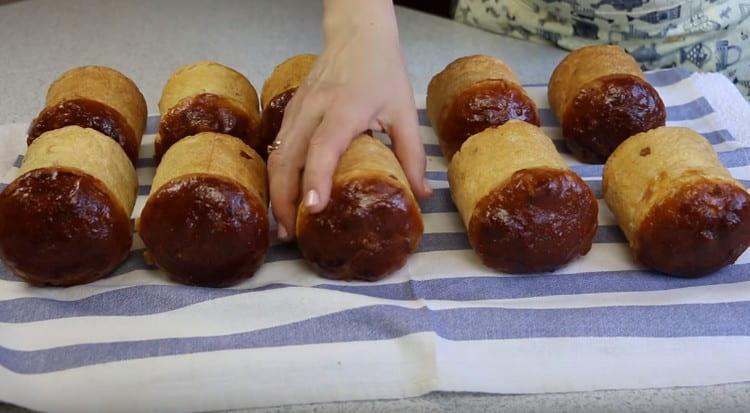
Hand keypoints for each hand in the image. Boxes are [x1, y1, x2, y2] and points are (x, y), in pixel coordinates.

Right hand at [268, 0, 431, 240]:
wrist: (356, 32)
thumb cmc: (382, 69)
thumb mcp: (403, 110)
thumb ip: (412, 155)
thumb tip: (422, 195)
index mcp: (345, 108)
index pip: (324, 148)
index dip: (316, 180)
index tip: (313, 210)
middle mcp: (315, 109)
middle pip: (288, 159)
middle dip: (284, 199)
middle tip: (291, 234)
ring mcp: (298, 108)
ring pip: (277, 155)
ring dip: (276, 191)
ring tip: (284, 223)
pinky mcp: (291, 109)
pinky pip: (278, 146)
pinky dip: (277, 174)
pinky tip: (284, 195)